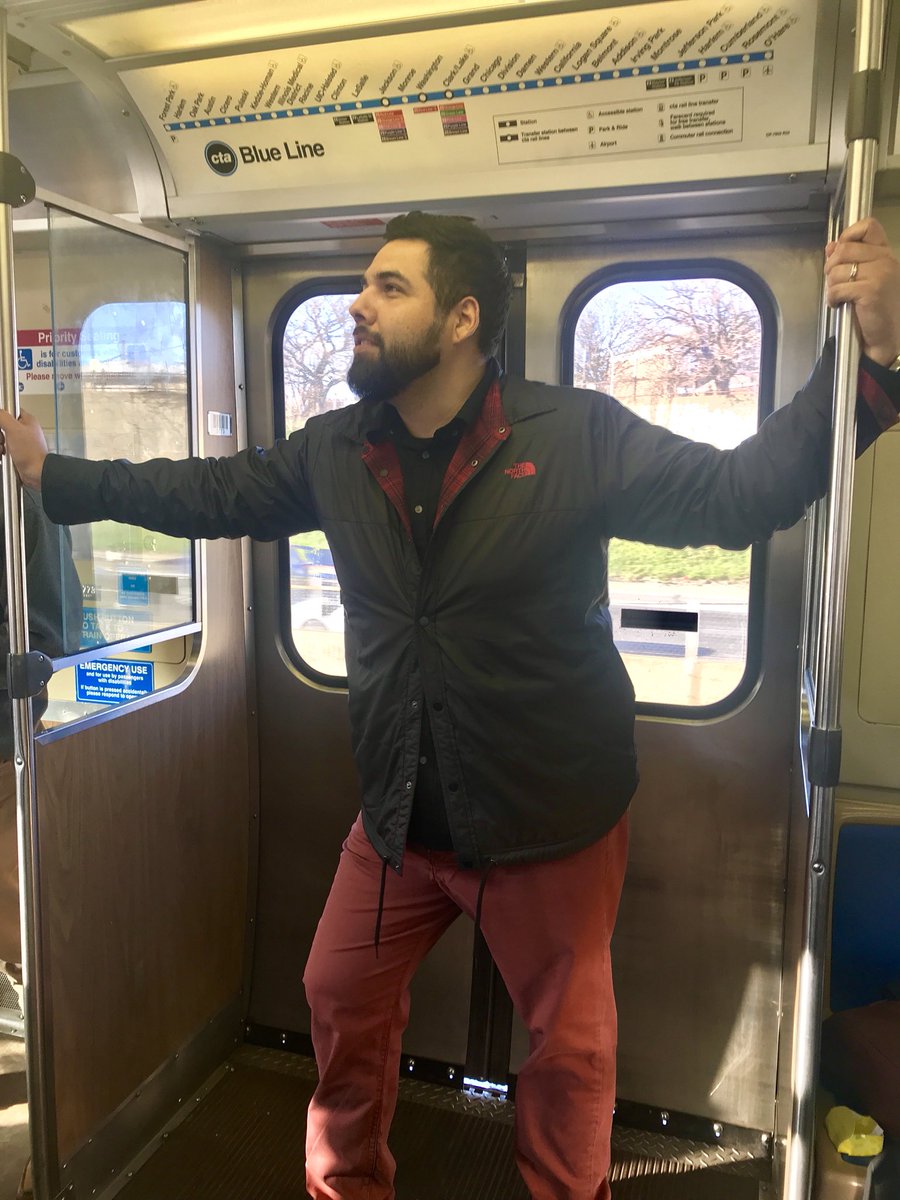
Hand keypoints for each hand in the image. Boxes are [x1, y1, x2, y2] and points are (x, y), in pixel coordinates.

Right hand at [0, 409, 48, 489]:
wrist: (36, 473)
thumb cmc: (31, 453)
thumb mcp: (14, 429)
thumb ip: (2, 417)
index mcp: (27, 420)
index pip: (9, 411)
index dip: (1, 418)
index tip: (0, 425)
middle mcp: (23, 430)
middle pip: (2, 426)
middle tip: (2, 440)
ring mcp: (19, 441)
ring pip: (1, 438)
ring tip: (4, 450)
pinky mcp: (16, 452)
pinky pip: (3, 448)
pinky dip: (1, 452)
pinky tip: (4, 455)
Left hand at [825, 217, 899, 366]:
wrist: (889, 335)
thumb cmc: (876, 309)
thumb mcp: (865, 279)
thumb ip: (850, 260)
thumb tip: (831, 245)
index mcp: (885, 254)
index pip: (868, 226)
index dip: (848, 236)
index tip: (841, 254)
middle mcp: (885, 260)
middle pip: (844, 249)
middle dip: (831, 266)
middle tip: (834, 282)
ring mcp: (880, 274)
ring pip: (837, 270)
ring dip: (831, 286)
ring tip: (839, 296)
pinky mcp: (871, 291)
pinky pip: (837, 288)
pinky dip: (832, 299)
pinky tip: (839, 305)